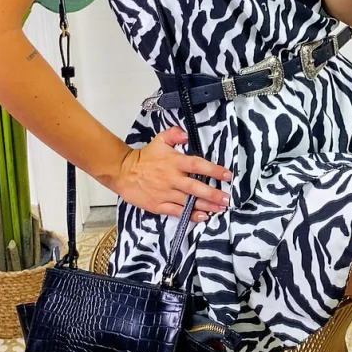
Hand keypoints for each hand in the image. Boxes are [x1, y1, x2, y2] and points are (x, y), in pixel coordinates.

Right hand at [114, 126, 231, 222]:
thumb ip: (174, 134)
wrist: (122, 172)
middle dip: (213, 194)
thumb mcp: (159, 140)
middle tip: (228, 199)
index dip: (213, 170)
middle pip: (196, 187)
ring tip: (221, 208)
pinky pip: (176, 211)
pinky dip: (189, 215)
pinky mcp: (157, 205)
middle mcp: (171, 178)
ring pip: (189, 201)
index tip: (228, 175)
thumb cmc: (145, 157)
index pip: (197, 165)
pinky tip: (202, 216)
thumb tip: (186, 134)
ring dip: (206, 206)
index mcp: (174, 162)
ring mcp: (165, 193)